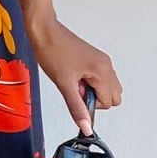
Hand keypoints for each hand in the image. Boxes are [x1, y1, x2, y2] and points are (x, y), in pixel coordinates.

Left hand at [29, 17, 121, 135]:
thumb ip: (77, 108)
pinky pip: (98, 78)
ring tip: (73, 81)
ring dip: (91, 90)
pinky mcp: (93, 59)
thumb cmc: (52, 51)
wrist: (43, 31)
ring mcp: (101, 61)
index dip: (91, 104)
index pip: (108, 102)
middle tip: (76, 89)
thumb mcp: (64, 84)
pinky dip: (88, 82)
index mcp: (102, 71)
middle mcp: (106, 65)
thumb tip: (86, 126)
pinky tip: (73, 75)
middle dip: (95, 99)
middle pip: (112, 96)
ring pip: (106, 87)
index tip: (76, 97)